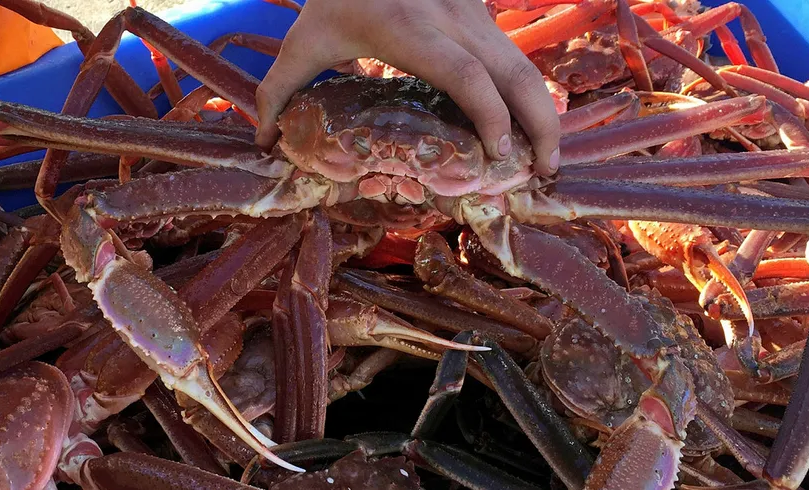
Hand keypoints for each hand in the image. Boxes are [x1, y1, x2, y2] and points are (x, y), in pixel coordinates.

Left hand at [255, 0, 561, 175]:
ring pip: (525, 64)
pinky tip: (527, 126)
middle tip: (544, 171)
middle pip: (516, 74)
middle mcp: (454, 21)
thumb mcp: (303, 40)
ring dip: (543, 111)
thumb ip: (277, 91)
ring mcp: (474, 12)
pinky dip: (527, 93)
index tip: (497, 155)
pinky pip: (513, 57)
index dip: (491, 118)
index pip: (468, 78)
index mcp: (411, 32)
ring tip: (545, 156)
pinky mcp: (482, 10)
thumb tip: (264, 142)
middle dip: (540, 125)